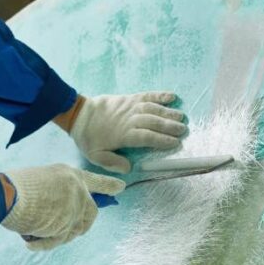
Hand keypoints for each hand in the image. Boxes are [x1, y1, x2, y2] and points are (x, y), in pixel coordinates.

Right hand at [1, 165, 125, 250]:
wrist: (9, 195)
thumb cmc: (17, 186)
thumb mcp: (42, 180)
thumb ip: (57, 193)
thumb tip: (58, 211)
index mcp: (71, 175)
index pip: (96, 180)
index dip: (108, 184)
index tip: (121, 187)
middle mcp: (78, 191)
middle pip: (91, 213)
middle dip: (82, 224)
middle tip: (67, 229)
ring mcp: (74, 209)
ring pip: (73, 230)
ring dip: (57, 235)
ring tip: (36, 231)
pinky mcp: (66, 226)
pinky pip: (57, 241)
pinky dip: (43, 244)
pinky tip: (30, 244)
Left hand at [70, 92, 187, 172]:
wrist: (79, 114)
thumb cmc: (89, 137)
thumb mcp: (96, 156)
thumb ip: (112, 163)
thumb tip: (129, 168)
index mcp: (124, 135)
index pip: (147, 137)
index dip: (162, 140)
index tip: (175, 143)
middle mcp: (130, 119)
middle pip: (154, 122)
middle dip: (170, 126)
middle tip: (184, 130)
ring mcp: (130, 106)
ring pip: (153, 108)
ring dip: (168, 112)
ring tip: (182, 117)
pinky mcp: (129, 98)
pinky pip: (147, 95)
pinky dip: (160, 95)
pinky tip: (172, 97)